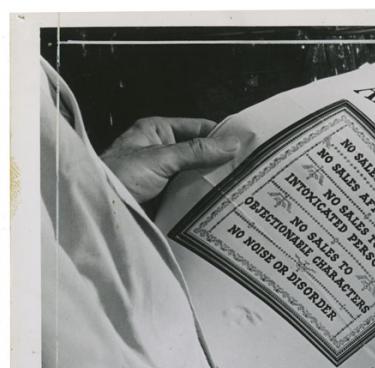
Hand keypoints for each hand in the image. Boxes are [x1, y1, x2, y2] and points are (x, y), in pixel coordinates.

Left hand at [100, 117, 239, 203]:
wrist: (101, 209)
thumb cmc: (119, 175)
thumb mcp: (161, 158)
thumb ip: (197, 151)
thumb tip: (233, 144)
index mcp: (158, 132)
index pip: (199, 128)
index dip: (222, 136)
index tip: (248, 146)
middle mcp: (163, 151)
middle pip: (201, 154)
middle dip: (222, 162)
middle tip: (251, 171)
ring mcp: (166, 175)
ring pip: (198, 176)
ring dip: (215, 183)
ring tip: (244, 189)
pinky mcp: (167, 197)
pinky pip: (191, 195)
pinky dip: (205, 200)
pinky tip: (224, 204)